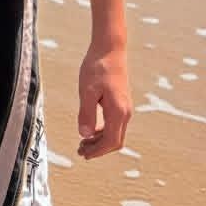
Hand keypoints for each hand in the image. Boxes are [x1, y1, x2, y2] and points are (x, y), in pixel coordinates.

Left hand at [77, 45, 131, 159]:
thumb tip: (84, 135)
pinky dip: (103, 132)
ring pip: (115, 134)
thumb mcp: (87, 90)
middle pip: (115, 141)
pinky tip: (90, 130)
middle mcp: (125, 113)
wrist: (110, 50)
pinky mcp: (122, 104)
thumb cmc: (96, 68)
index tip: (83, 155)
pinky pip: (115, 125)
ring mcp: (125, 108)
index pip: (110, 141)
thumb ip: (86, 113)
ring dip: (100, 141)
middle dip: (99, 149)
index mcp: (117, 111)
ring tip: (82, 144)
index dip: (97, 151)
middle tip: (80, 152)